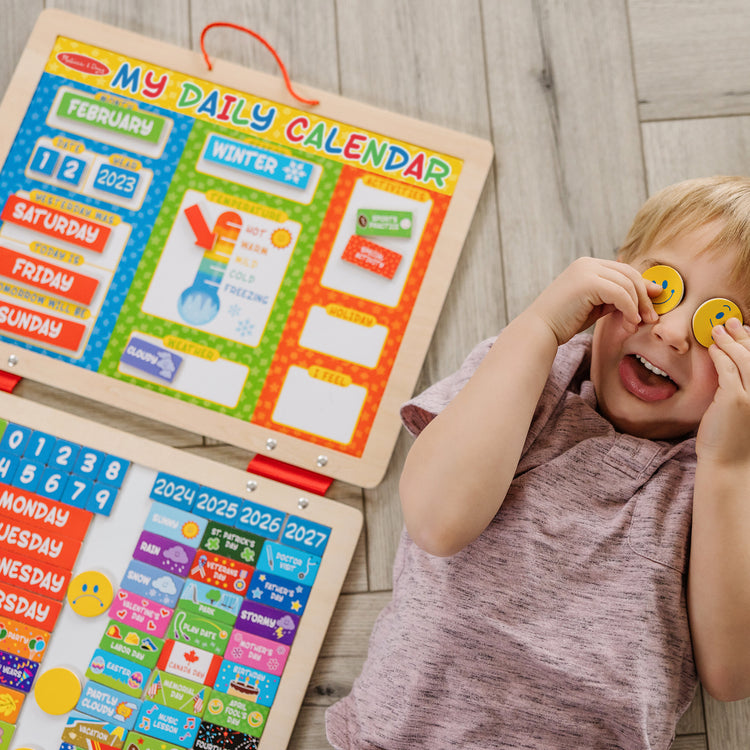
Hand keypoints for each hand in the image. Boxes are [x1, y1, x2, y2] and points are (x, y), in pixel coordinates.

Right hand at [525, 257, 660, 345]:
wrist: (540, 330)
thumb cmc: (565, 321)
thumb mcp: (596, 306)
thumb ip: (617, 297)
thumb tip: (651, 292)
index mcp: (587, 265)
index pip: (624, 271)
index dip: (642, 287)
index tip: (652, 307)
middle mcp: (587, 263)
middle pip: (629, 274)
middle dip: (645, 297)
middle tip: (651, 318)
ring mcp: (586, 271)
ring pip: (627, 283)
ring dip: (638, 306)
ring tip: (637, 325)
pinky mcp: (588, 282)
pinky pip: (620, 294)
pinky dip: (630, 309)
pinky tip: (630, 322)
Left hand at [697, 318, 749, 464]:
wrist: (728, 464)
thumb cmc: (733, 438)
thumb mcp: (743, 408)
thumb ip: (742, 386)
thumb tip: (731, 362)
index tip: (743, 330)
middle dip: (743, 335)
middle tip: (729, 322)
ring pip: (744, 359)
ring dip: (730, 341)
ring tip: (717, 331)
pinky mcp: (736, 400)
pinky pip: (728, 369)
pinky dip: (720, 355)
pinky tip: (713, 349)